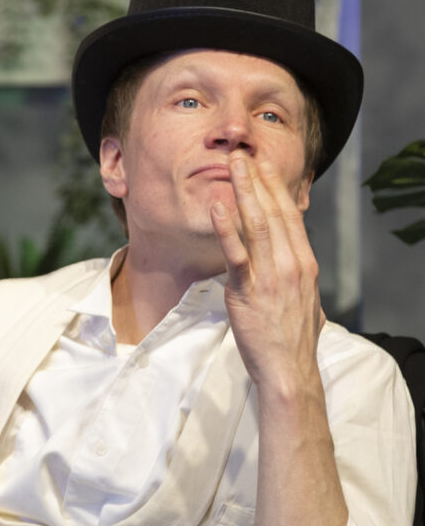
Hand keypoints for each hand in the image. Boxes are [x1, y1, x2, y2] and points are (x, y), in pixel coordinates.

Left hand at [210, 153, 322, 389]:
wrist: (289, 371)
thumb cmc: (293, 342)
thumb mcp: (306, 303)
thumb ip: (297, 281)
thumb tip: (295, 271)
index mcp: (305, 265)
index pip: (290, 216)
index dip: (276, 188)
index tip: (264, 166)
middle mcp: (292, 265)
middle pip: (274, 212)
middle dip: (257, 180)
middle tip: (242, 154)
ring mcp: (271, 277)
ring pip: (257, 225)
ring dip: (244, 191)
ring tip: (232, 166)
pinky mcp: (248, 292)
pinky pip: (236, 255)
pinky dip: (226, 229)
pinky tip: (218, 207)